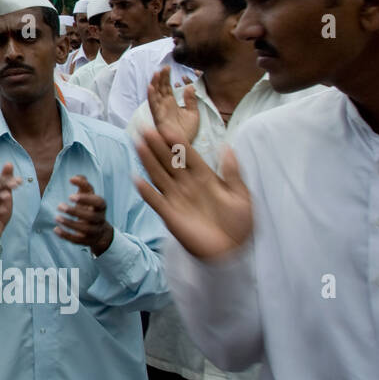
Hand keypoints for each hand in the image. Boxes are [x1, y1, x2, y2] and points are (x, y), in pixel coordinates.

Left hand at [55, 175, 112, 254]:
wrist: (100, 231)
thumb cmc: (91, 208)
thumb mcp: (89, 195)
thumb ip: (83, 184)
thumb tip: (74, 178)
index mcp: (101, 206)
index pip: (98, 202)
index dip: (86, 199)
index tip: (70, 196)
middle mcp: (99, 219)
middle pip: (91, 217)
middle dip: (75, 211)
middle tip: (60, 206)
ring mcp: (94, 231)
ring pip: (84, 230)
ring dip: (69, 223)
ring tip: (57, 217)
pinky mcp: (87, 241)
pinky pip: (77, 240)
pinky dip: (66, 235)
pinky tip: (56, 229)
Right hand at [134, 128, 252, 258]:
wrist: (232, 252)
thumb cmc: (239, 224)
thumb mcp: (241, 195)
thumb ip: (233, 171)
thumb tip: (227, 146)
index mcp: (205, 177)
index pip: (187, 155)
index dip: (177, 142)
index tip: (167, 128)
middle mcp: (187, 185)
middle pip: (169, 161)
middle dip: (157, 145)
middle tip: (146, 129)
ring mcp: (177, 199)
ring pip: (159, 176)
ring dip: (148, 161)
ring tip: (138, 144)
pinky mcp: (170, 215)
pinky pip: (156, 201)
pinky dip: (146, 191)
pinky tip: (137, 179)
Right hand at [147, 68, 198, 143]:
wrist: (185, 146)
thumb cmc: (188, 132)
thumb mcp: (193, 113)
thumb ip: (191, 100)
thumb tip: (190, 87)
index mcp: (171, 104)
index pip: (167, 87)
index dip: (166, 77)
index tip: (168, 67)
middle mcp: (164, 106)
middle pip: (160, 88)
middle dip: (161, 77)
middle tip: (164, 67)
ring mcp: (160, 111)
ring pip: (155, 94)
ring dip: (154, 84)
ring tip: (156, 73)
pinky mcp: (158, 118)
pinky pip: (153, 105)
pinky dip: (151, 96)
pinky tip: (150, 87)